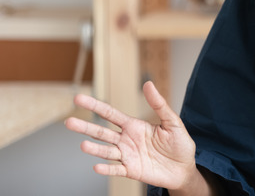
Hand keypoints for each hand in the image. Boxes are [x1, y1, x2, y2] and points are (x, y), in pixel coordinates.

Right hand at [65, 81, 197, 190]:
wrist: (185, 169)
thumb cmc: (180, 144)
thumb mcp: (172, 122)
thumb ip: (159, 105)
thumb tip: (148, 84)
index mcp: (134, 126)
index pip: (110, 114)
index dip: (95, 106)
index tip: (79, 99)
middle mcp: (126, 140)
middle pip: (102, 132)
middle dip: (86, 127)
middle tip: (69, 122)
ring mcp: (127, 156)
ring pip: (106, 151)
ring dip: (95, 149)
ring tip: (83, 146)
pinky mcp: (131, 171)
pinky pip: (116, 170)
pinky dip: (107, 169)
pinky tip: (97, 167)